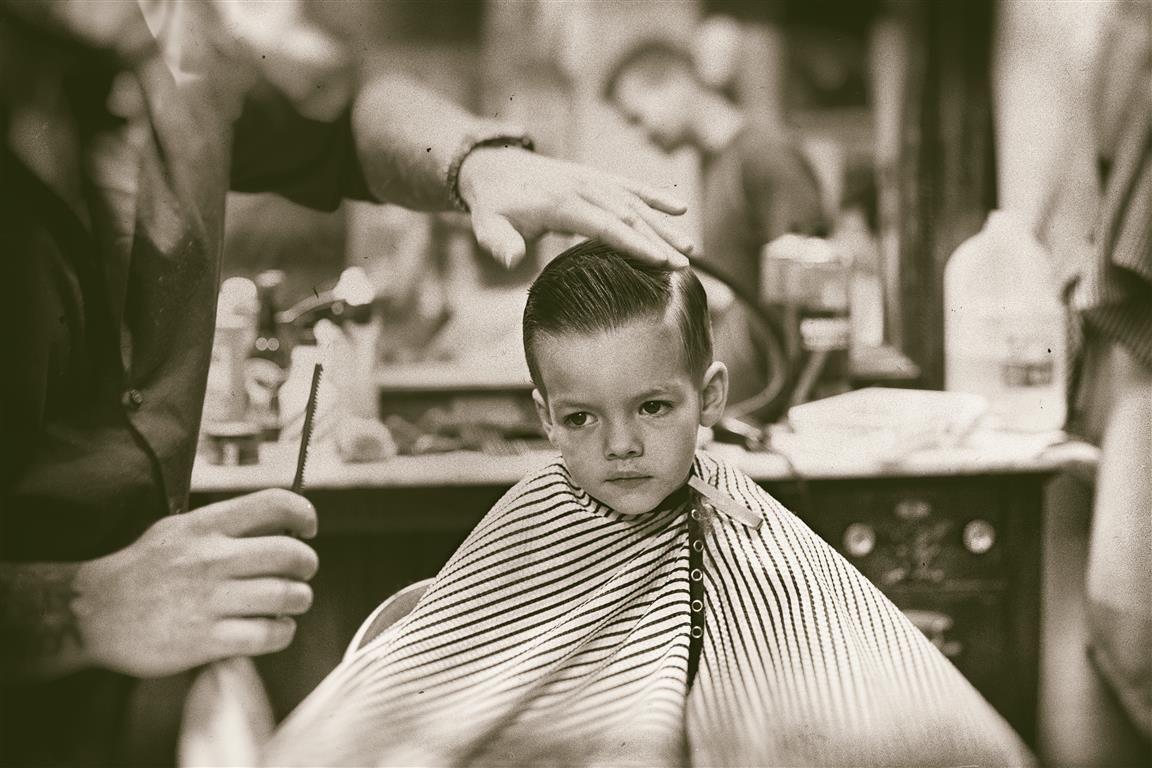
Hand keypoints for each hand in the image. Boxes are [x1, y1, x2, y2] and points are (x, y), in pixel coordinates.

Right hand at [72, 489, 318, 677]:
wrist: (94, 613)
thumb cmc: (144, 568)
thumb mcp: (179, 529)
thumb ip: (227, 524)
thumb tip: (282, 522)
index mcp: (206, 525)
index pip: (274, 504)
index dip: (303, 513)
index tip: (308, 529)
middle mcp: (212, 558)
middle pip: (291, 554)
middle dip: (307, 565)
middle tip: (301, 573)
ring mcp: (210, 600)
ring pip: (287, 595)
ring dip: (299, 599)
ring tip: (290, 602)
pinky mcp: (207, 640)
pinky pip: (269, 634)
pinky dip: (282, 632)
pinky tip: (274, 629)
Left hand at [457, 146, 695, 267]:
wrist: (493, 167)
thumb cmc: (493, 205)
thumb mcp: (486, 224)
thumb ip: (499, 242)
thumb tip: (511, 259)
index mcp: (560, 201)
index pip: (603, 224)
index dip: (632, 243)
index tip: (658, 261)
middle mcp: (583, 187)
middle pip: (627, 215)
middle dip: (657, 240)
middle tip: (683, 265)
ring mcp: (593, 180)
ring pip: (635, 203)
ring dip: (663, 226)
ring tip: (690, 249)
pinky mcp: (597, 178)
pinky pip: (631, 188)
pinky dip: (655, 198)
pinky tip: (681, 211)